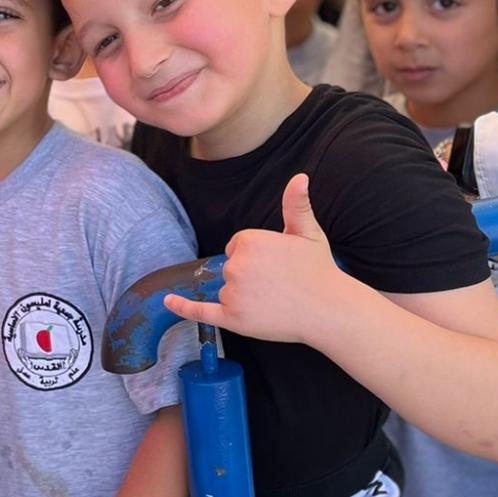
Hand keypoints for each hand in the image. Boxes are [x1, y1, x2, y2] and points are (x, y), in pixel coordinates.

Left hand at [164, 173, 345, 345]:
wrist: (329, 309)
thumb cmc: (319, 270)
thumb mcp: (308, 232)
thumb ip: (296, 205)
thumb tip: (299, 177)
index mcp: (249, 241)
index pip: (237, 247)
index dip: (257, 258)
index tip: (278, 266)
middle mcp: (236, 265)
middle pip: (230, 269)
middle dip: (250, 277)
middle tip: (280, 285)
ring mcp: (232, 293)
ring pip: (226, 291)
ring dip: (244, 297)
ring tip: (275, 300)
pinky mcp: (232, 319)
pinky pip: (200, 311)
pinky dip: (182, 307)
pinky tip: (168, 301)